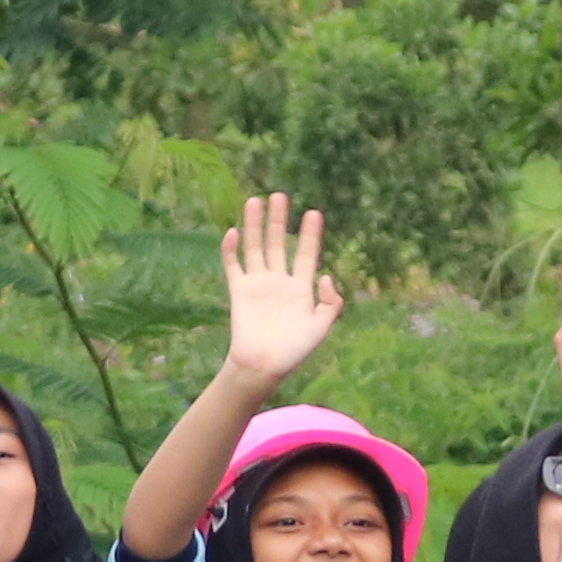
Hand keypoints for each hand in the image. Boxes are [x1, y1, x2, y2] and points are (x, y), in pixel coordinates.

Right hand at [215, 189, 346, 391]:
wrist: (264, 366)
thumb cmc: (294, 351)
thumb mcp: (321, 328)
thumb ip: (330, 303)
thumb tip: (325, 276)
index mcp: (301, 289)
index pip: (306, 254)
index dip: (310, 234)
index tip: (314, 213)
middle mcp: (279, 281)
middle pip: (279, 243)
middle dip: (279, 220)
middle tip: (280, 195)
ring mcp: (258, 284)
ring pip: (256, 247)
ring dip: (255, 225)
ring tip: (256, 201)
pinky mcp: (239, 291)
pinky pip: (233, 265)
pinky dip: (231, 249)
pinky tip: (234, 231)